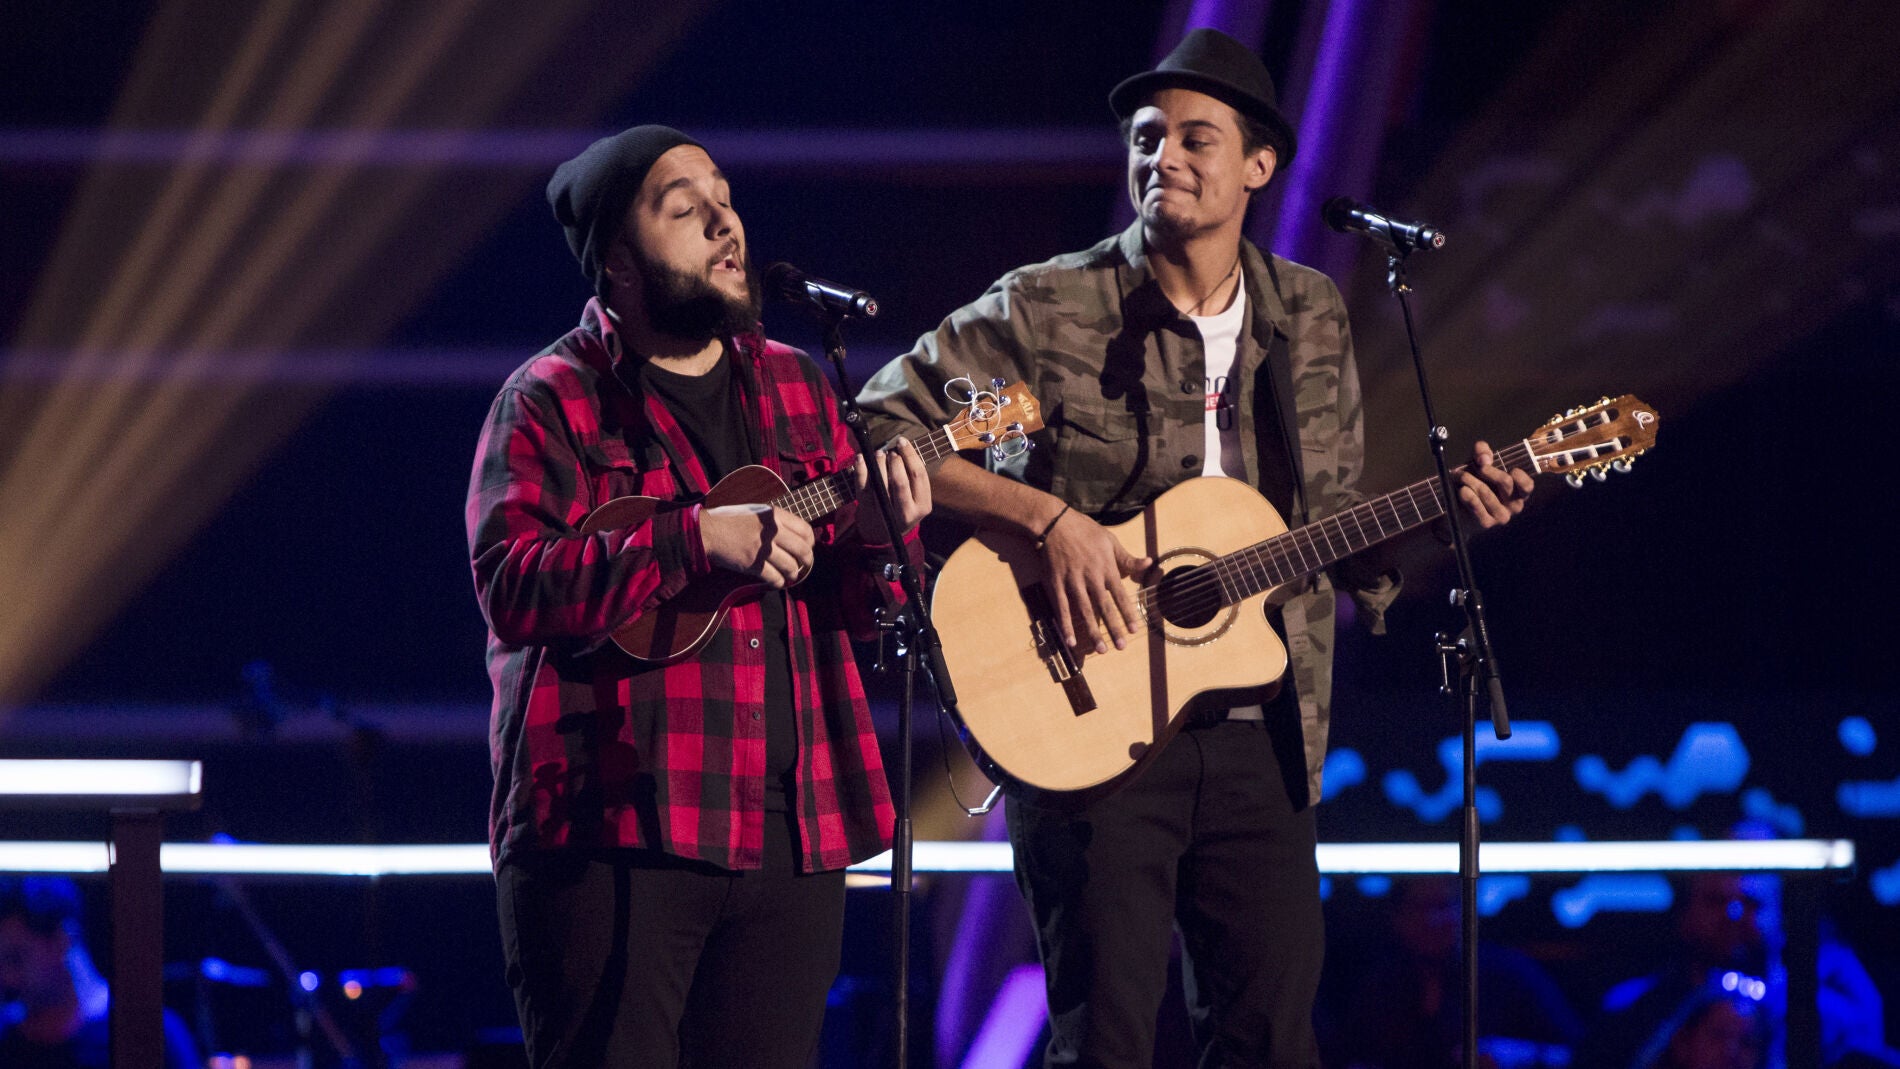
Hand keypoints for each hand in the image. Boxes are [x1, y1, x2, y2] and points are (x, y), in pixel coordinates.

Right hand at [699, 503, 814, 587]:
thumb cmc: (730, 520)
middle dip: (807, 561)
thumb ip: (775, 519)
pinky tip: (778, 581)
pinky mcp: (753, 565)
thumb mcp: (756, 510)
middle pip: (803, 550)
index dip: (810, 541)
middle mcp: (772, 531)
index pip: (805, 530)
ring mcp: (762, 549)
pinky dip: (779, 582)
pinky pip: (775, 578)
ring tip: (791, 574)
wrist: (708, 532)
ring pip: (791, 566)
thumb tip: (796, 534)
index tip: (807, 547)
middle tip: (804, 564)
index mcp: (774, 515)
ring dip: (793, 574)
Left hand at [853, 436, 931, 543]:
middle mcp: (906, 512)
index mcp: (922, 505)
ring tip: (878, 453)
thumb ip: (913, 477)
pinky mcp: (867, 509)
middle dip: (895, 461)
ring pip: (881, 483)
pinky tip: (861, 458)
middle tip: (890, 451)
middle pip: (900, 480)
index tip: (902, 441)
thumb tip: (901, 446)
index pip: (918, 475)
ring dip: (878, 463)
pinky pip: (862, 487)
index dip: (910, 455)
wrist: (882, 534)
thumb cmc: (901, 508)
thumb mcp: (916, 498)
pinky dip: (860, 470)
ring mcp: (886, 512)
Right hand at [1037, 505, 1153, 654]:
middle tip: (1121, 647)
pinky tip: (1070, 640)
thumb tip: (1150, 563)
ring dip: (1092, 631)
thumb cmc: (1085, 530)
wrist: (1054, 522)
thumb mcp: (1110, 540)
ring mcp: (1072, 580)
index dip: (1127, 613)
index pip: (1119, 595)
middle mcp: (1091, 576)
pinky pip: (1061, 607)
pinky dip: (1066, 624)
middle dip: (1114, 628)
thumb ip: (1128, 557)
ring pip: (1084, 610)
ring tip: (1101, 650)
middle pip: (1104, 606)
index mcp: (1106, 567)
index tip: (1135, 629)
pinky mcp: (1055, 582)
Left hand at [1455, 440, 1533, 527]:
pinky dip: (1467, 495)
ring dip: (1469, 480)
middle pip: (1505, 482)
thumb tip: (1484, 458)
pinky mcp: (1487, 523)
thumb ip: (1482, 452)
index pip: (1527, 485)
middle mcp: (1514, 505)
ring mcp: (1502, 516)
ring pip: (1486, 492)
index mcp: (1518, 492)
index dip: (1518, 475)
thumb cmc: (1474, 481)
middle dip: (1486, 470)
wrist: (1457, 508)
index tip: (1509, 469)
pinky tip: (1462, 490)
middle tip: (1474, 466)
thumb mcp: (1478, 463)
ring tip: (1460, 476)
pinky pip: (1477, 506)